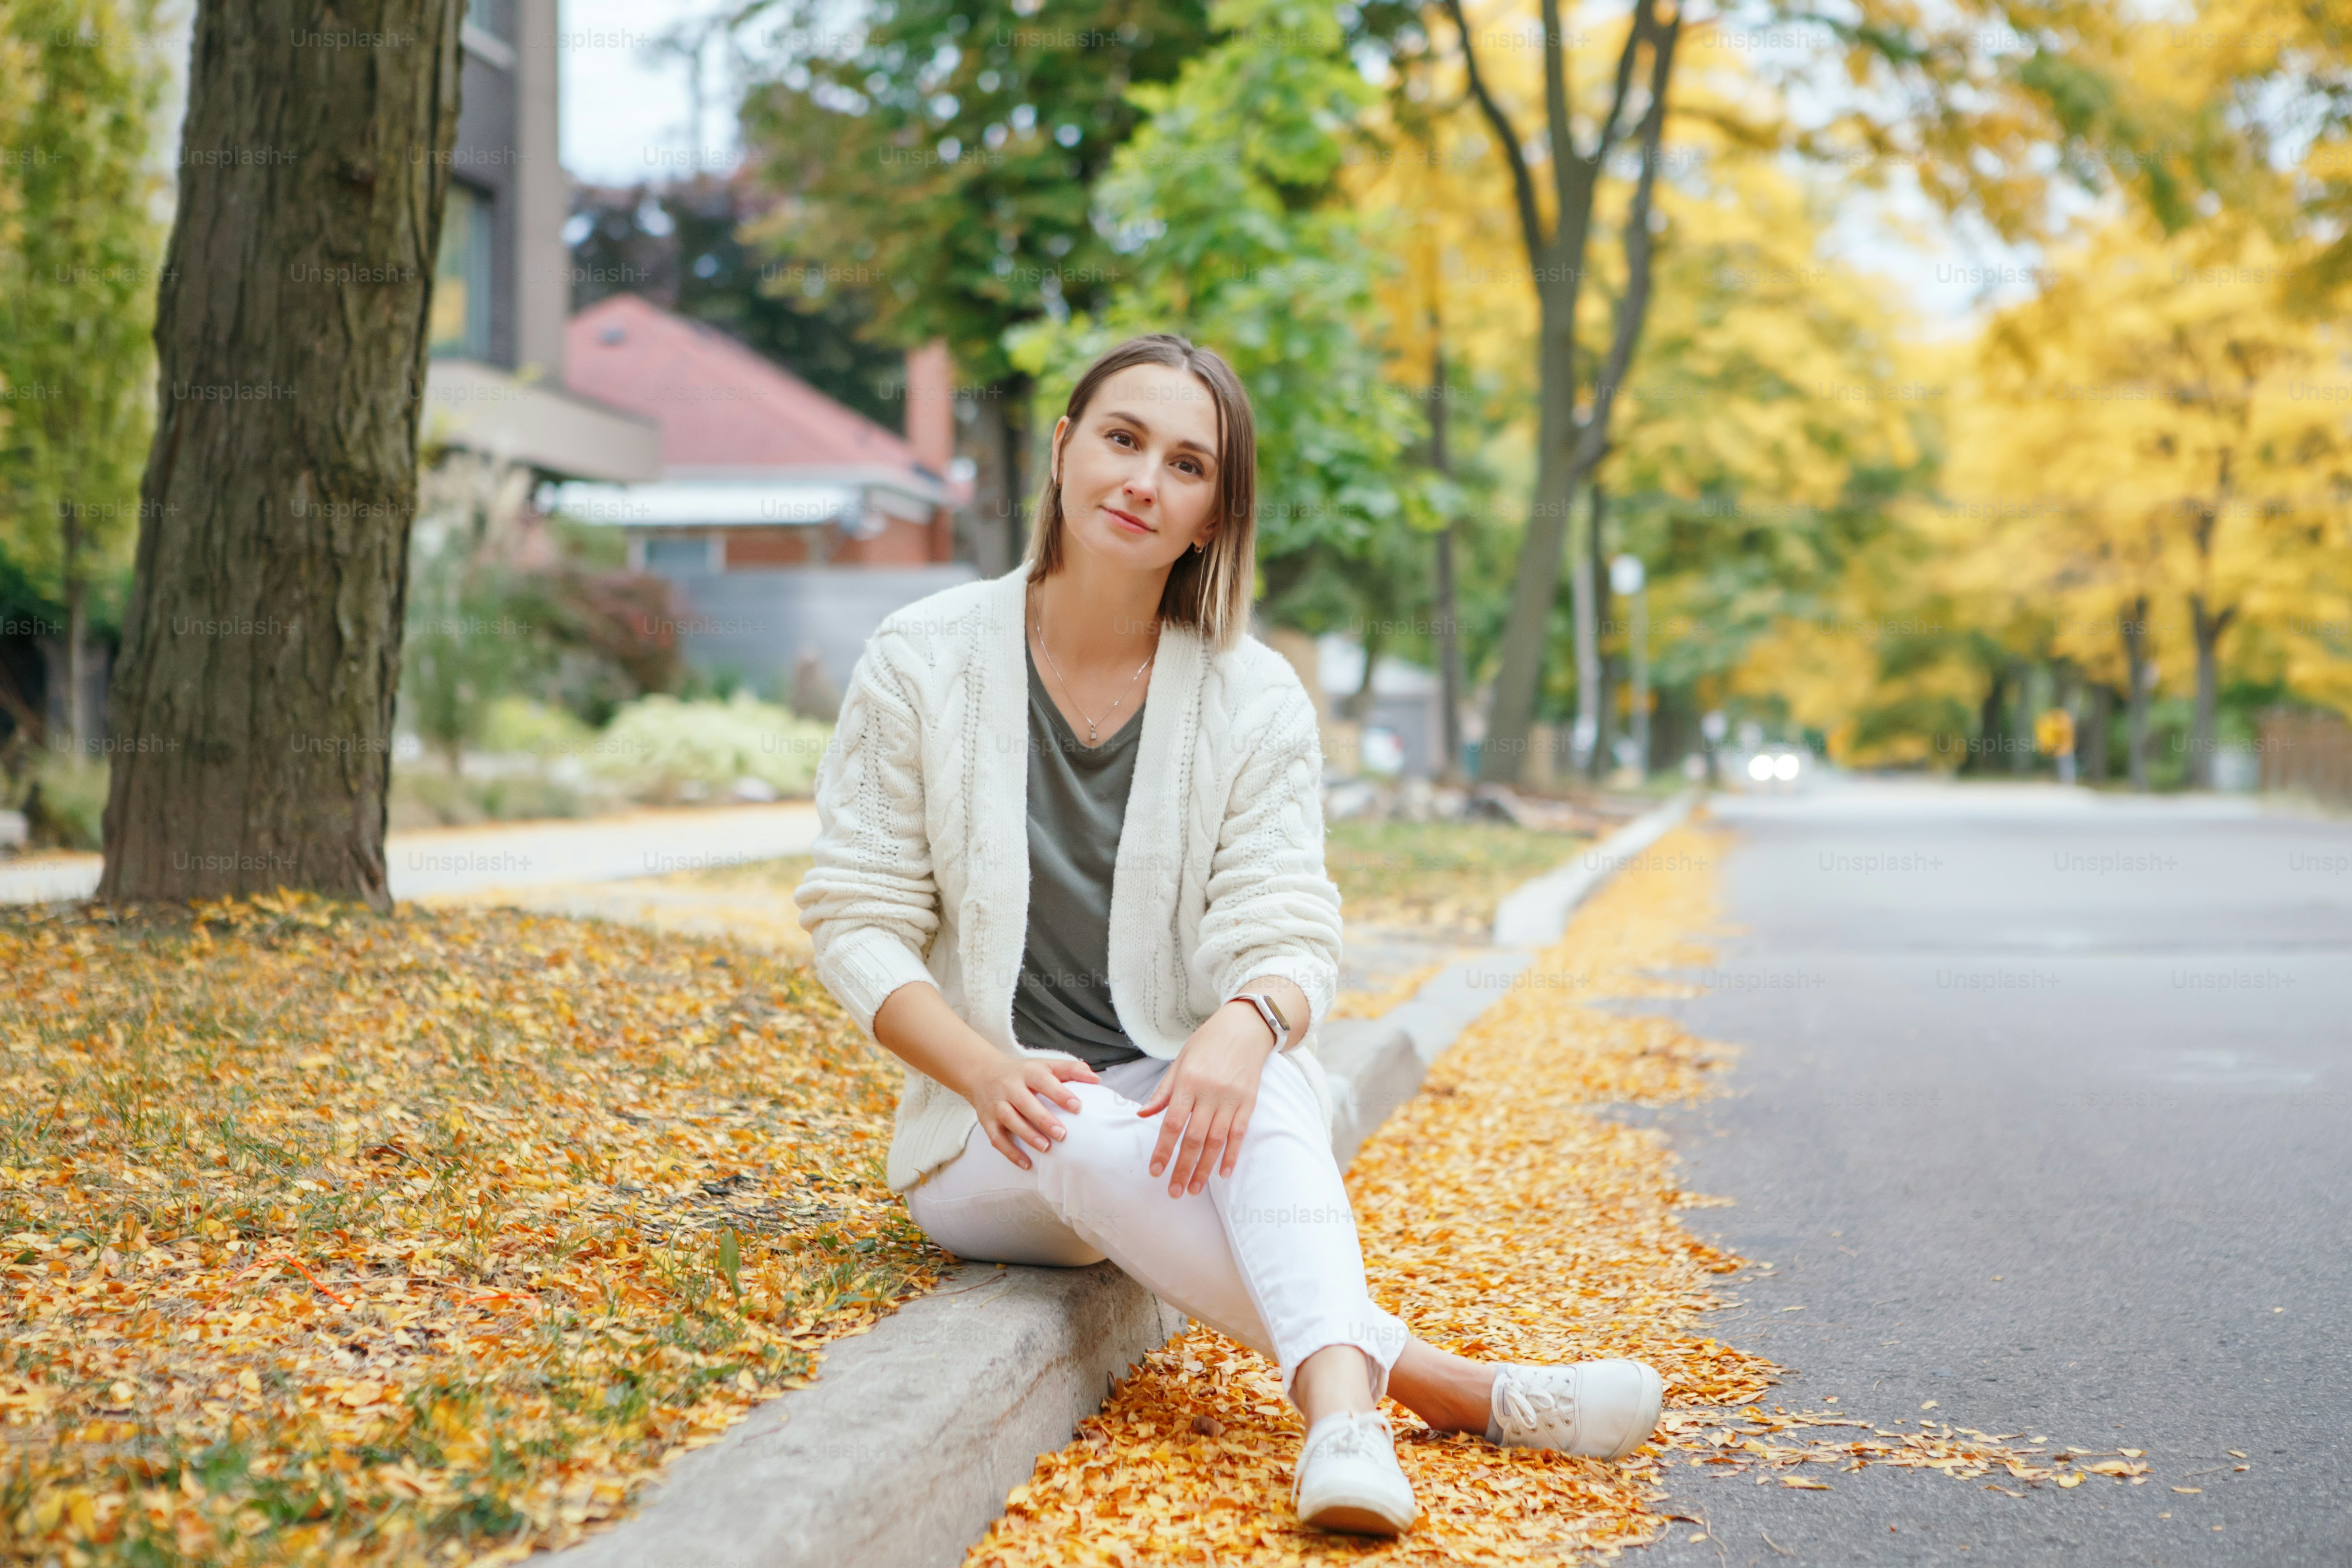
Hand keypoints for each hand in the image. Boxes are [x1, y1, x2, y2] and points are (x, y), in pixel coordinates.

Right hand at [961, 1054, 1099, 1171]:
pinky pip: (997, 1139)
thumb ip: (1071, 1070)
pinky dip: (1011, 1153)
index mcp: (1028, 1072)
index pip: (1044, 1081)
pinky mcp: (988, 1121)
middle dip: (1044, 1119)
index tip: (1077, 1107)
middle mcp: (1010, 1087)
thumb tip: (1096, 1080)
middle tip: (1063, 1134)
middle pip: (1025, 1103)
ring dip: (1028, 1135)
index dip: (1060, 1094)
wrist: (983, 1073)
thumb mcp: (1045, 1065)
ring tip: (1046, 1147)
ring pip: (1010, 1120)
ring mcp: (997, 1105)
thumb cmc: (1023, 1073)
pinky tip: (1027, 1164)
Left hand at [1135, 1001, 1277, 1196]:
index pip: (1172, 1123)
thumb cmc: (1207, 1043)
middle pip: (1194, 1138)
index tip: (1155, 1171)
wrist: (1245, 1027)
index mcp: (1188, 1082)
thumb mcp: (1180, 1061)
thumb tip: (1142, 1115)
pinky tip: (1223, 1173)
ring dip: (1205, 1168)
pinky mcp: (1249, 1102)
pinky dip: (1232, 1155)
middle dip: (1183, 1168)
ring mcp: (1232, 1098)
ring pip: (1216, 1141)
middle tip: (1174, 1192)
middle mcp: (1210, 1092)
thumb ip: (1163, 1092)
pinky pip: (1239, 1133)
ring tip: (1194, 1189)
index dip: (1163, 1150)